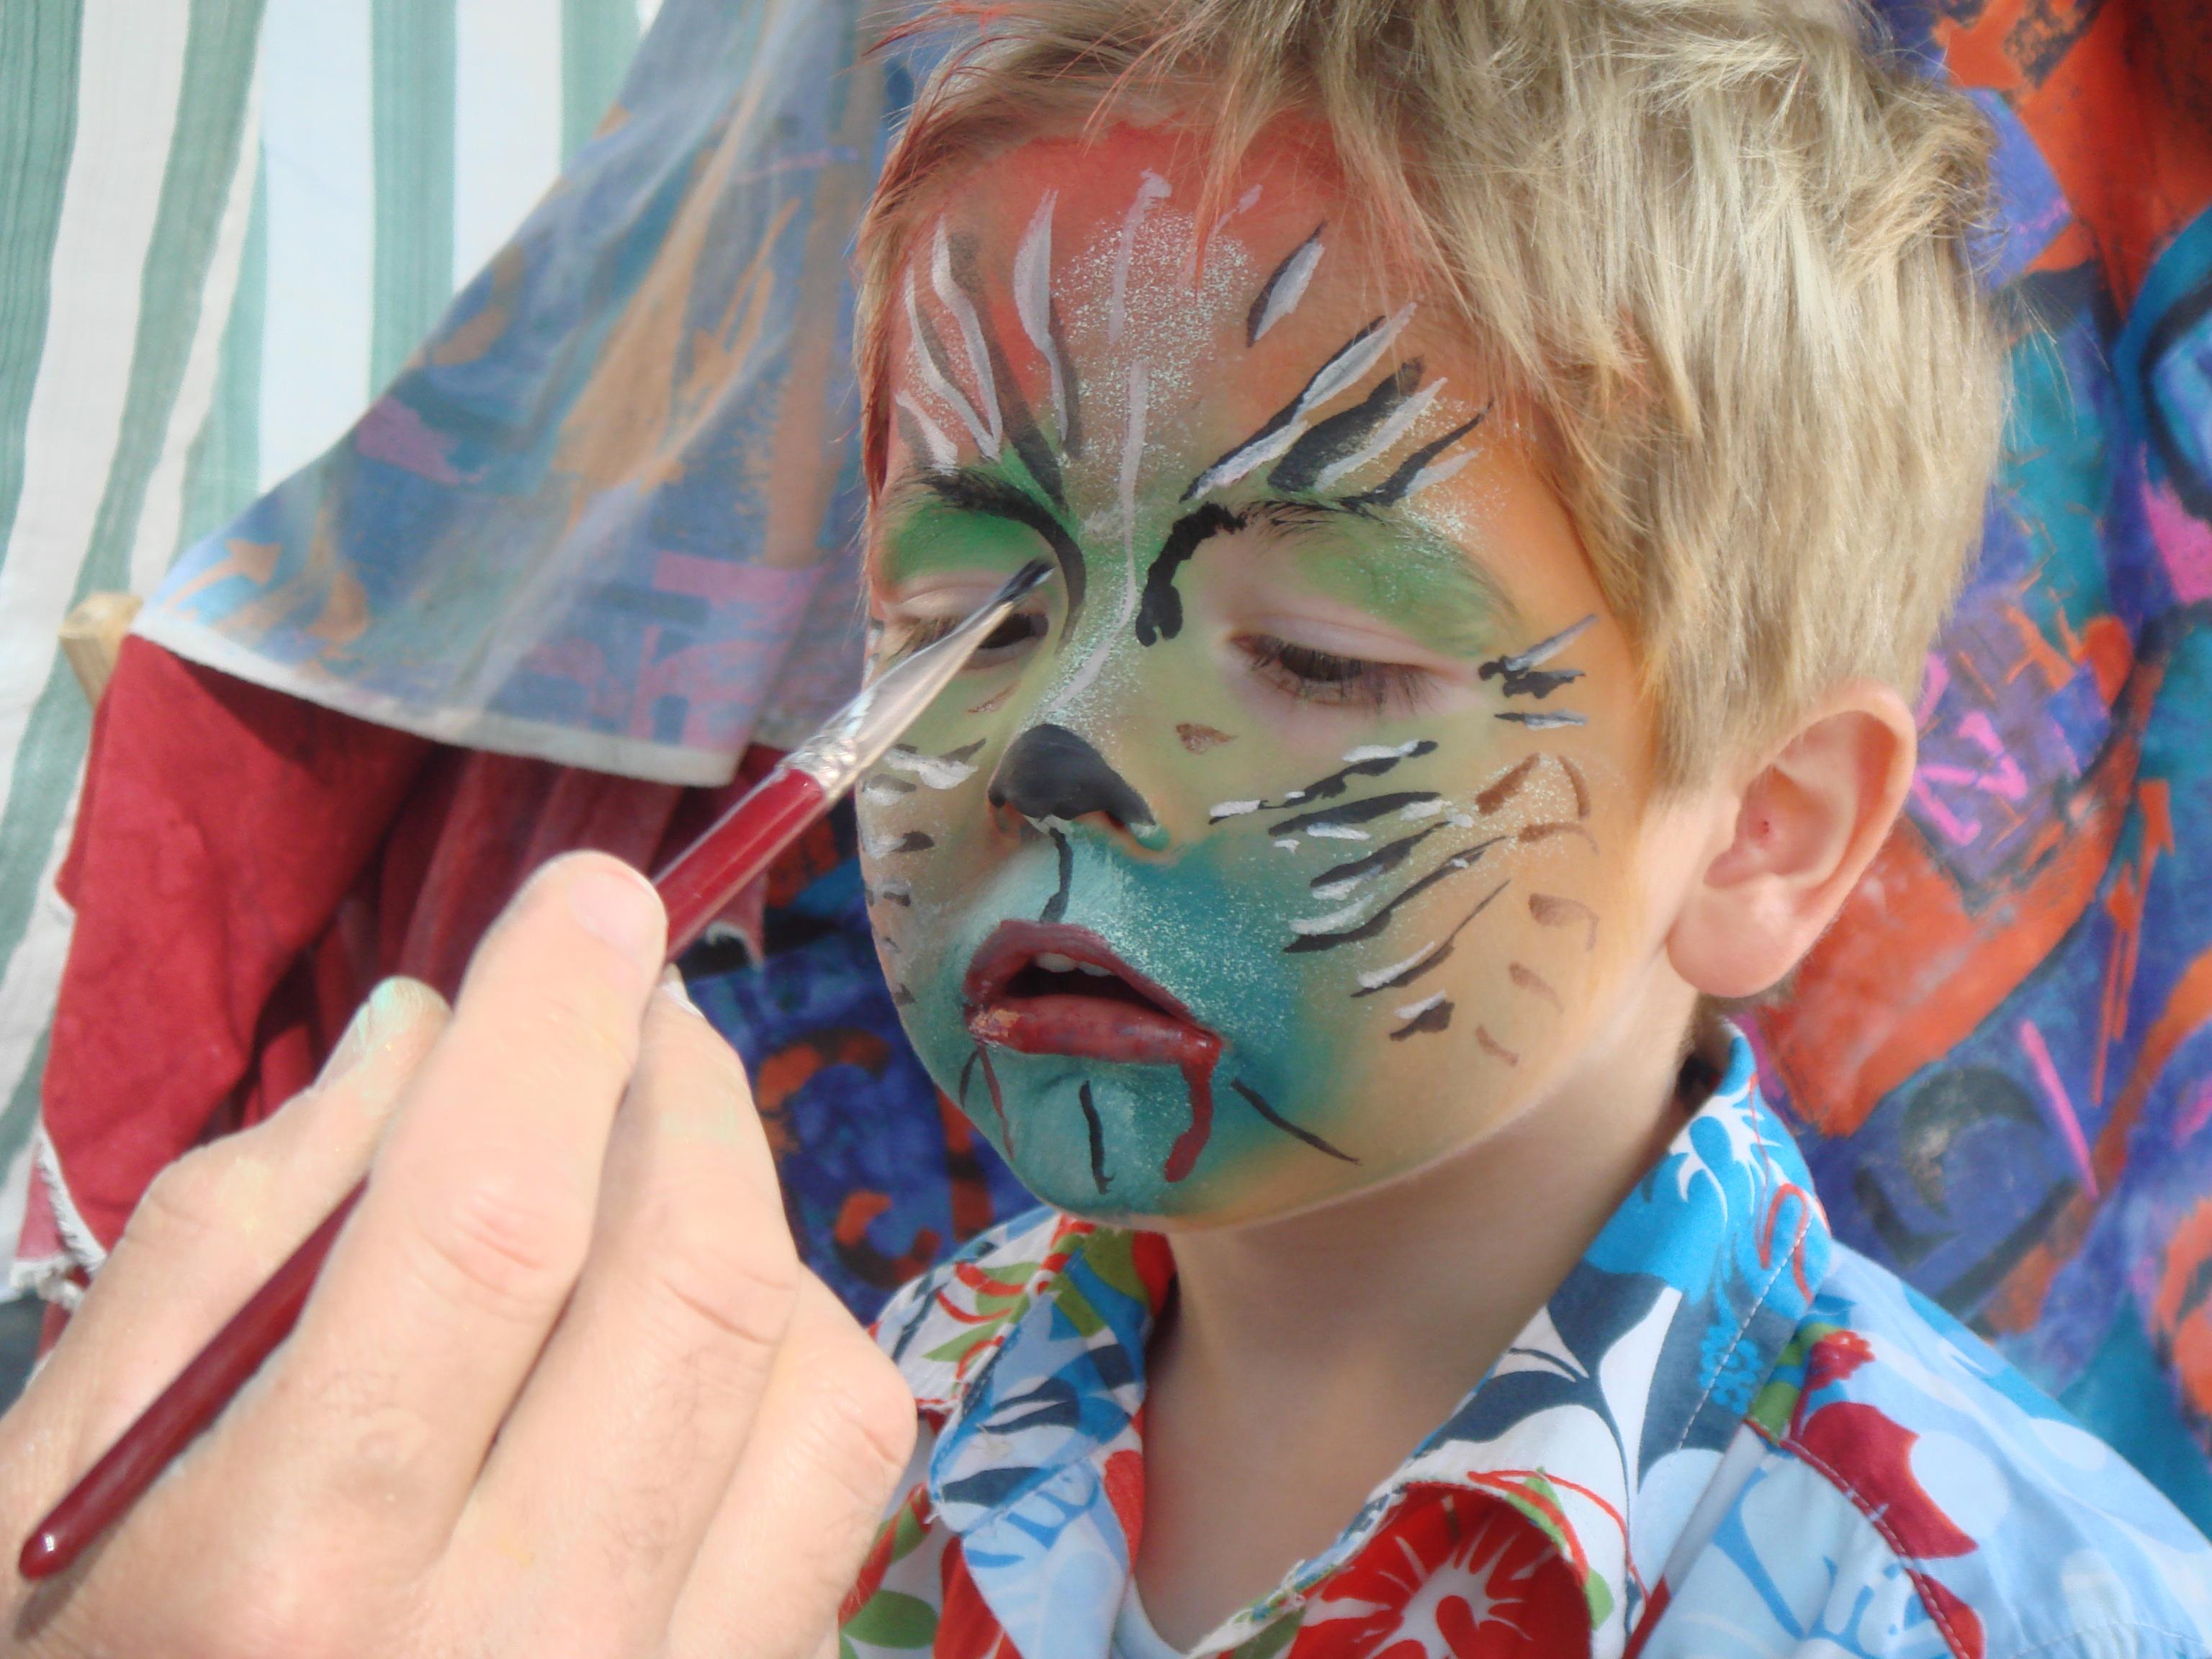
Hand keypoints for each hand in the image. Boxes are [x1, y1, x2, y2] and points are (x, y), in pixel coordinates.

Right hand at [1, 853, 916, 1657]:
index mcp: (286, 1585)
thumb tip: (421, 1039)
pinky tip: (692, 1345)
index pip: (490, 1222)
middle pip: (701, 1285)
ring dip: (758, 1229)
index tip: (592, 899)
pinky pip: (835, 1507)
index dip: (558, 1025)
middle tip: (633, 1014)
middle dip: (684, 1093)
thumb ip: (229, 1251)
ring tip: (657, 1177)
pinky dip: (787, 1369)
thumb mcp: (49, 1497)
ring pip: (821, 1386)